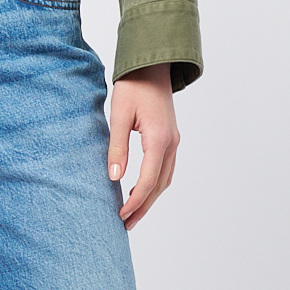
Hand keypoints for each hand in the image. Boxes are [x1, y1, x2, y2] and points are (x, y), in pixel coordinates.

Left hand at [107, 65, 179, 230]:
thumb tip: (114, 178)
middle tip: (125, 225)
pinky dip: (154, 184)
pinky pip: (165, 168)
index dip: (134, 202)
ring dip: (150, 198)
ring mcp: (174, 141)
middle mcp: (172, 143)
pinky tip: (141, 190)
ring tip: (132, 213)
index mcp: (159, 140)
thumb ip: (117, 148)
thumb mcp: (118, 115)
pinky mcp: (170, 137)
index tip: (120, 216)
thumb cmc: (133, 86)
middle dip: (143, 207)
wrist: (151, 65)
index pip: (148, 181)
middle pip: (160, 186)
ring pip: (165, 179)